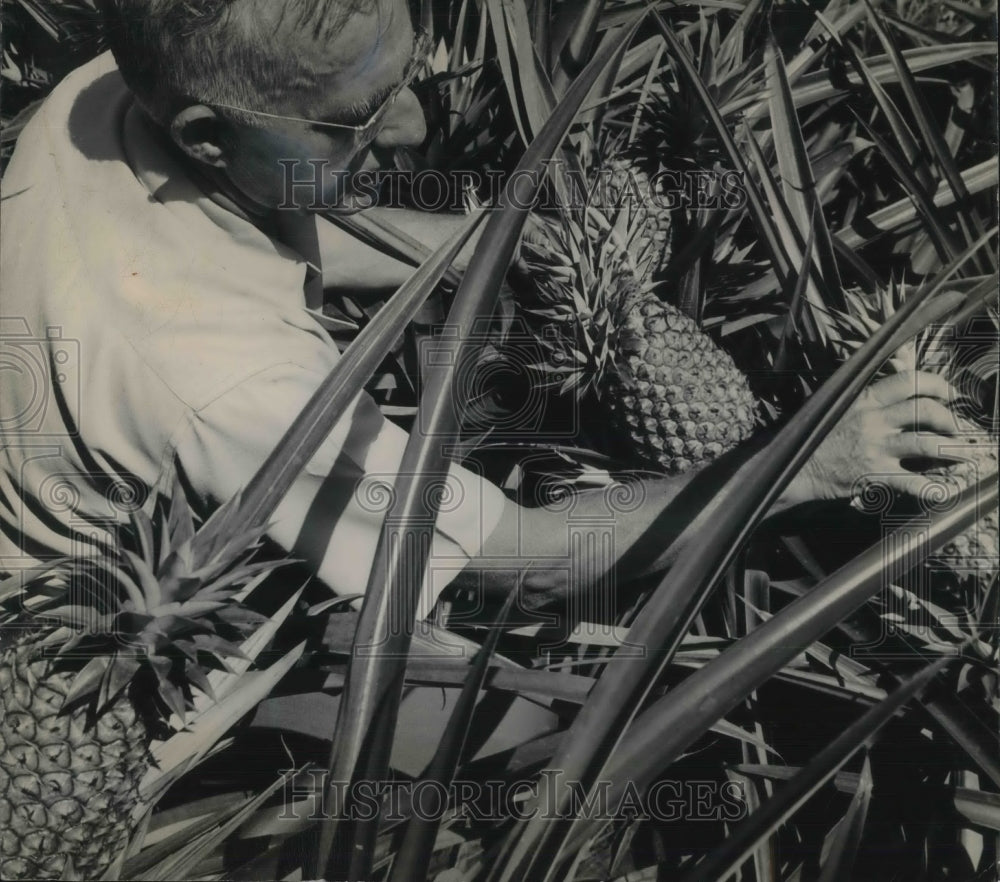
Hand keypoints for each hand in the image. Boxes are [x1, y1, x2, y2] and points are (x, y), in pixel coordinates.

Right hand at [797, 371, 965, 502]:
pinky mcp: (874, 475)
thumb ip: (866, 393)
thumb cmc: (814, 436)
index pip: (908, 382)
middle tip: (957, 428)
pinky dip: (933, 488)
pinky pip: (912, 482)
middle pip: (925, 411)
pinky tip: (945, 491)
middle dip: (950, 419)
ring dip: (952, 450)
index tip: (949, 393)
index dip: (937, 385)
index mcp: (864, 400)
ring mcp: (875, 449)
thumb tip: (897, 374)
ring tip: (965, 455)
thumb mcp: (835, 404)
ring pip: (926, 444)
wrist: (795, 468)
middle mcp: (873, 421)